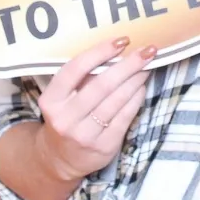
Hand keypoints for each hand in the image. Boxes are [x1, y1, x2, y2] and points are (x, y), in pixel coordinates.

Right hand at [33, 36, 155, 181]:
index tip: (121, 40)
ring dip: (136, 79)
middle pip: (102, 85)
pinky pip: (125, 116)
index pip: (75, 70)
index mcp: (51, 100)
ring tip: (147, 65)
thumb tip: (117, 51)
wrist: (60, 159)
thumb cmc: (66, 117)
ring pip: (116, 100)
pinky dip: (136, 98)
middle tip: (147, 50)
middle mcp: (65, 118)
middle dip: (128, 65)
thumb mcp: (62, 99)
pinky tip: (142, 86)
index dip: (100, 52)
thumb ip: (81, 79)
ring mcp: (84, 135)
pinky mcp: (104, 146)